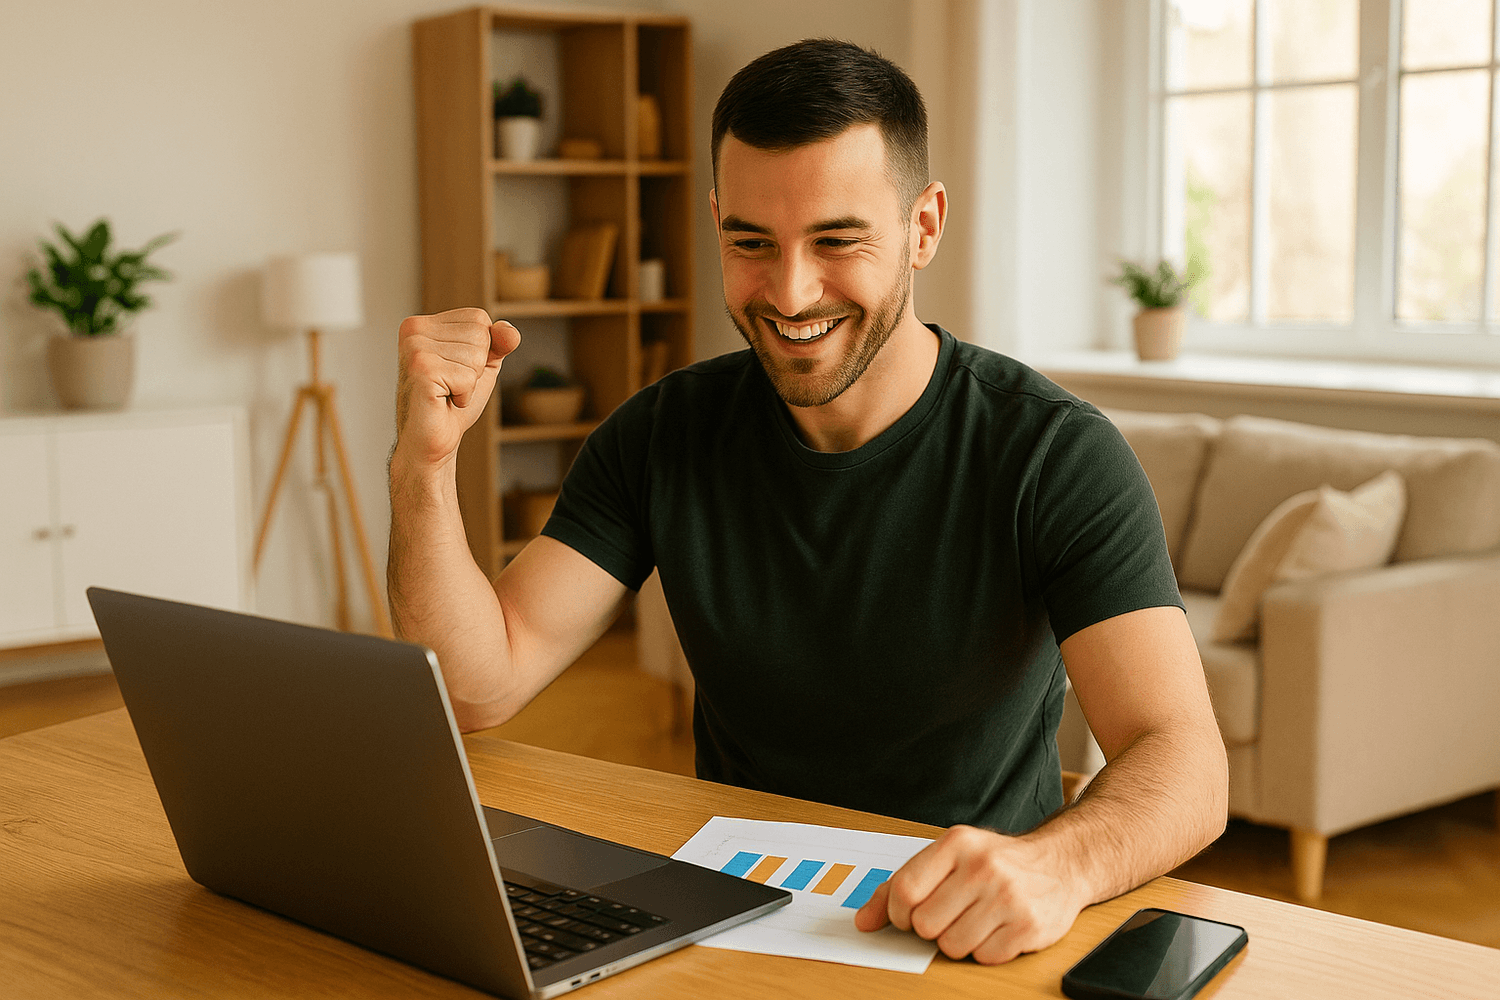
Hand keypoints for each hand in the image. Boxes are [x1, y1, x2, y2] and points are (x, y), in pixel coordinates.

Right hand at [394, 309, 520, 471]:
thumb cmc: (452, 403)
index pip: (479, 318)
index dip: (482, 351)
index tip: (456, 371)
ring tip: (446, 394)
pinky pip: (468, 377)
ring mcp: (414, 348)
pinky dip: (464, 396)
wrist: (432, 441)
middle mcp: (414, 329)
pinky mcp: (420, 370)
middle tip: (450, 386)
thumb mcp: (483, 365)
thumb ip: (499, 342)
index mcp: (423, 323)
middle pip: (480, 335)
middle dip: (476, 368)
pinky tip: (443, 401)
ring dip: (469, 384)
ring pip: (476, 357)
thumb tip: (510, 331)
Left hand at [853, 824, 1085, 963]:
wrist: (1060, 863)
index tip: (907, 914)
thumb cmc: (996, 862)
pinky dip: (984, 950)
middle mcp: (983, 867)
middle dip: (930, 928)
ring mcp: (1008, 897)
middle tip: (949, 915)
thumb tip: (864, 921)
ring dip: (957, 941)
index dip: (897, 912)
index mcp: (957, 843)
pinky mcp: (1028, 926)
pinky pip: (983, 957)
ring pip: (951, 946)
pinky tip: (996, 929)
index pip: (904, 890)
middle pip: (924, 923)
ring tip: (974, 920)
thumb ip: (901, 885)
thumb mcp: (948, 858)